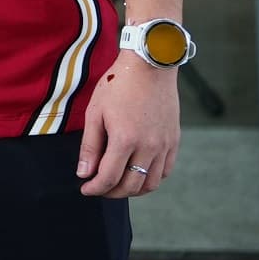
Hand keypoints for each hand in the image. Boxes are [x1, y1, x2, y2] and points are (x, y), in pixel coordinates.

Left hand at [76, 53, 181, 196]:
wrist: (149, 67)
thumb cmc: (117, 85)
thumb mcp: (95, 112)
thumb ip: (90, 146)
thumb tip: (84, 173)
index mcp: (125, 139)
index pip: (109, 177)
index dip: (95, 188)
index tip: (85, 189)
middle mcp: (149, 147)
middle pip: (131, 186)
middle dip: (112, 193)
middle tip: (98, 188)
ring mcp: (165, 146)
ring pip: (151, 184)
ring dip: (133, 190)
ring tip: (117, 184)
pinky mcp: (174, 141)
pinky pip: (165, 171)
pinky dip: (151, 179)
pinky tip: (137, 174)